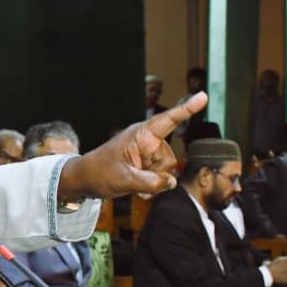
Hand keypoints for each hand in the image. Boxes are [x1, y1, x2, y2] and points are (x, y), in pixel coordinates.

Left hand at [58, 92, 207, 199]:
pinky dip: (151, 185)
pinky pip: (159, 177)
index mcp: (140, 135)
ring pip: (165, 171)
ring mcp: (146, 153)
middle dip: (158, 174)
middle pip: (169, 159)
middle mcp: (146, 141)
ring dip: (153, 182)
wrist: (83, 181)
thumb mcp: (125, 180)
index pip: (168, 120)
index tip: (203, 96)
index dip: (187, 109)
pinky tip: (138, 190)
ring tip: (133, 184)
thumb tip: (171, 183)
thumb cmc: (98, 173)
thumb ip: (152, 182)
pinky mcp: (144, 164)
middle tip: (135, 179)